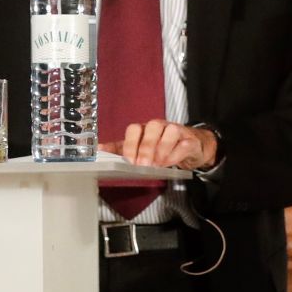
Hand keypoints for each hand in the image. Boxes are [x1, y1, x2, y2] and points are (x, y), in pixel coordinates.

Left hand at [101, 119, 217, 170]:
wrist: (192, 146)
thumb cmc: (163, 147)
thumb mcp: (140, 148)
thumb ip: (121, 148)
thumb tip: (99, 150)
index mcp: (145, 129)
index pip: (134, 129)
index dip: (130, 145)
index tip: (127, 161)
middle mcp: (160, 127)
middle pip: (152, 128)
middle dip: (146, 147)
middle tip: (142, 165)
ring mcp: (176, 131)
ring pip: (170, 132)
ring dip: (162, 148)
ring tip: (157, 164)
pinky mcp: (190, 141)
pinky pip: (184, 144)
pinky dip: (176, 154)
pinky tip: (170, 163)